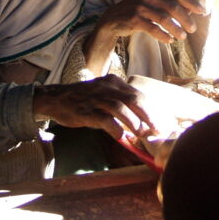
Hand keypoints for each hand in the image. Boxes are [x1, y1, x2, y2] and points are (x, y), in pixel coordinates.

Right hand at [33, 74, 155, 139]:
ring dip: (133, 122)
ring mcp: (96, 98)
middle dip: (148, 115)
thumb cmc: (84, 99)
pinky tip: (120, 137)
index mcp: (114, 82)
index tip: (162, 120)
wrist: (56, 98)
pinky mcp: (85, 111)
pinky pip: (103, 119)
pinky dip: (114, 128)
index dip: (152, 108)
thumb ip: (121, 102)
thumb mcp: (104, 93)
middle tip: (158, 128)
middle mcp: (107, 88)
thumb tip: (141, 120)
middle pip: (133, 99)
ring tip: (142, 134)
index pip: (138, 94)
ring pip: (120, 108)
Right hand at [84, 0, 205, 74]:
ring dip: (176, 29)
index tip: (203, 12)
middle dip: (186, 19)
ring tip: (183, 37)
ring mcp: (141, 7)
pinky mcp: (134, 19)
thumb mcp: (152, 3)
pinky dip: (163, 36)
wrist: (113, 18)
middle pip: (173, 6)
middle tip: (193, 29)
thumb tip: (190, 12)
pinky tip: (169, 41)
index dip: (192, 3)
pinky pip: (153, 28)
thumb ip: (168, 5)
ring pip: (164, 18)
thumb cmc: (137, 11)